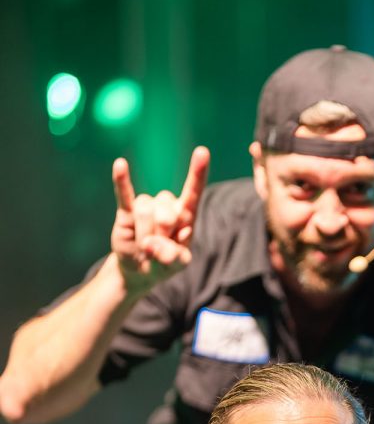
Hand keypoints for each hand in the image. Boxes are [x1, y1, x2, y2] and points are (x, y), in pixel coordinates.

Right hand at [110, 145, 209, 293]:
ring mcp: (146, 207)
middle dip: (161, 235)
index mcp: (185, 216)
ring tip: (145, 246)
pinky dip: (121, 180)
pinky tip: (121, 165)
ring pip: (145, 210)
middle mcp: (167, 207)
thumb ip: (172, 257)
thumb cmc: (164, 264)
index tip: (202, 152)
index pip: (193, 193)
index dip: (197, 174)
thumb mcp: (176, 265)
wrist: (139, 271)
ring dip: (144, 235)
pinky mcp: (126, 211)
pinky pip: (123, 193)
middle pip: (166, 210)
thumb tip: (153, 244)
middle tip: (158, 250)